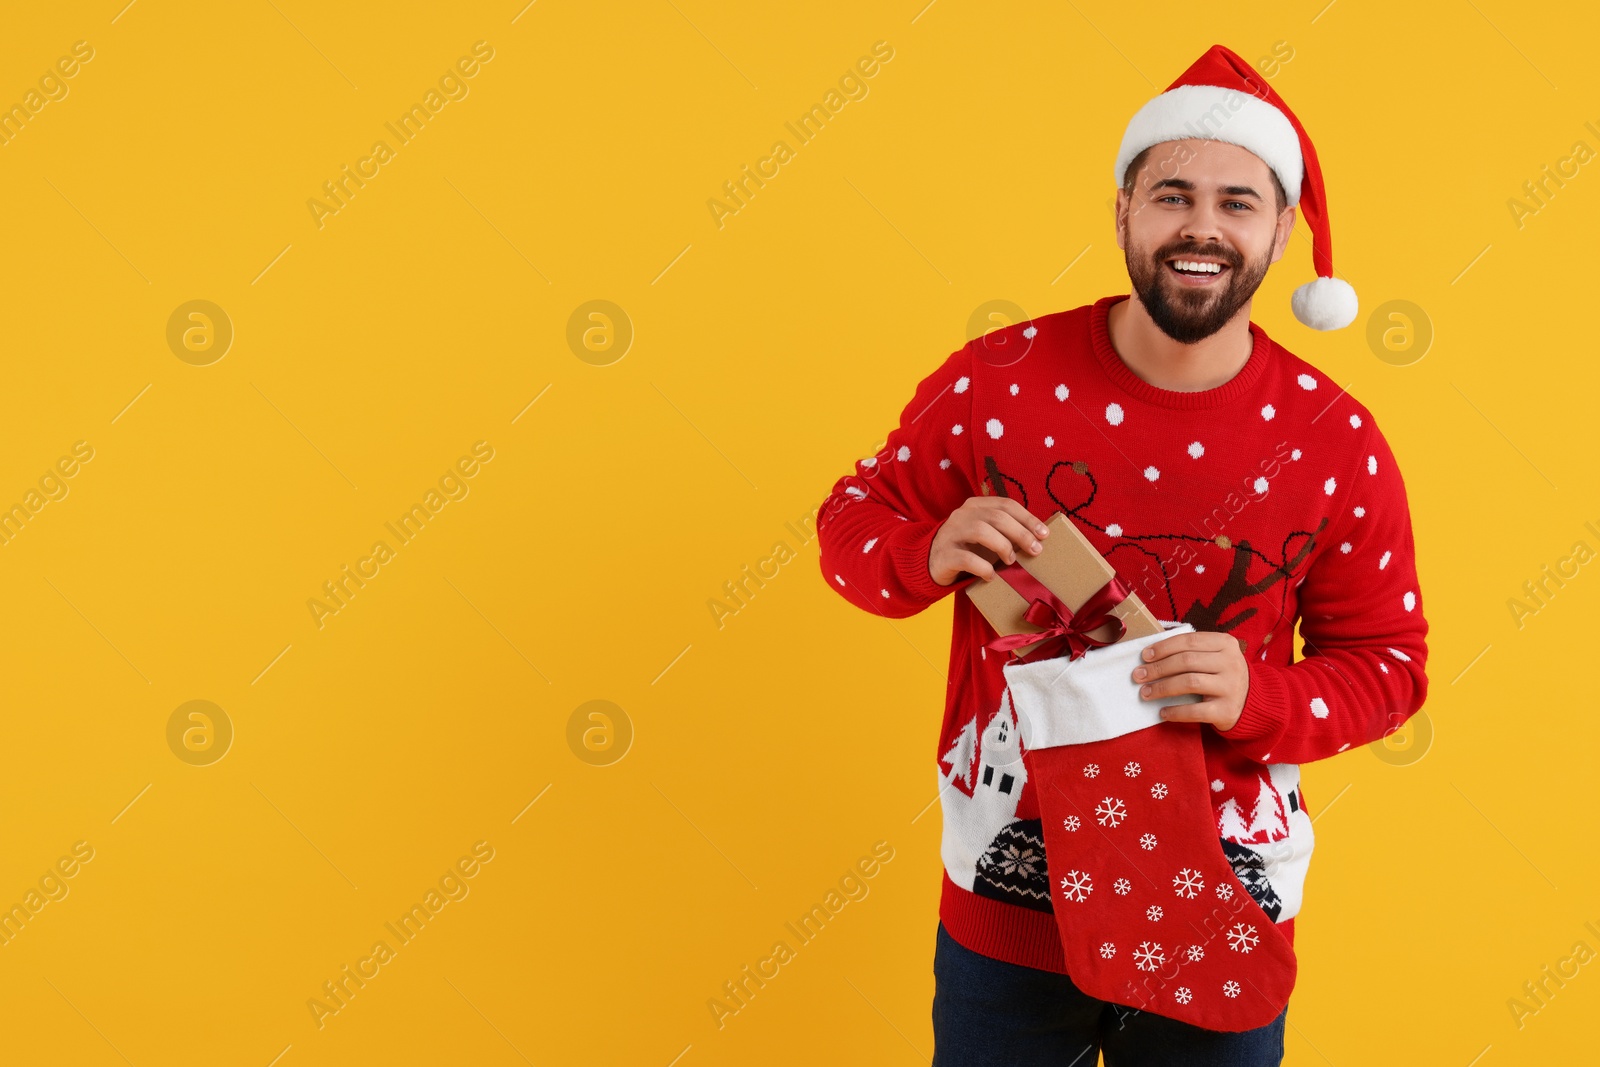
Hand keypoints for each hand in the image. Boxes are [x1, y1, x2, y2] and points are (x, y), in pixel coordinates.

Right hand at [928, 497, 1048, 586]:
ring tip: (1011, 561)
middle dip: (1021, 533)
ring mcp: (951, 533)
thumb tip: (1038, 538)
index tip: (1044, 534)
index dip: (1027, 518)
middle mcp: (962, 515)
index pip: (1006, 505)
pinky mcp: (944, 554)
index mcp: (975, 506)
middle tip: (1035, 550)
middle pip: (996, 517)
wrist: (931, 561)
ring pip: (981, 531)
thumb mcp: (986, 534)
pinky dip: (983, 568)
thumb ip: (1005, 531)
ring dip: (1002, 546)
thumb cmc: (967, 547)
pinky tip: (991, 575)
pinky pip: (966, 558)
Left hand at [1131, 629, 1249, 732]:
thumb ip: (1191, 651)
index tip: (1144, 656)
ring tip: (1145, 693)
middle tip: (1138, 675)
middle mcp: (1230, 663)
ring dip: (1162, 688)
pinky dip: (1175, 712)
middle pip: (1186, 661)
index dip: (1163, 647)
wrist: (1253, 703)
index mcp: (1225, 644)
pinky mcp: (1227, 710)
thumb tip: (1151, 655)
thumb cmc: (1223, 675)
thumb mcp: (1215, 656)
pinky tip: (1162, 712)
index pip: (1189, 641)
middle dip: (1158, 668)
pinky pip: (1195, 711)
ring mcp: (1230, 687)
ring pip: (1189, 683)